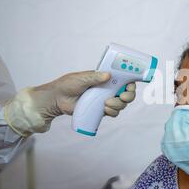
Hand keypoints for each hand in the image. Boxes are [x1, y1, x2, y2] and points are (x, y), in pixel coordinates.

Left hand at [4, 71, 135, 135]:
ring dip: (118, 105)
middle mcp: (108, 89)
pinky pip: (113, 113)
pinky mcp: (101, 110)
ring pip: (121, 104)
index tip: (130, 86)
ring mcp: (105, 100)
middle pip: (127, 94)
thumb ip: (94, 77)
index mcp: (105, 79)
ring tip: (106, 104)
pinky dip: (113, 112)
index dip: (130, 83)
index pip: (123, 80)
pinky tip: (105, 109)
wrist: (57, 99)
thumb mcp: (81, 78)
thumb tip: (108, 75)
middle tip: (122, 97)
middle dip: (128, 96)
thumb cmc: (67, 85)